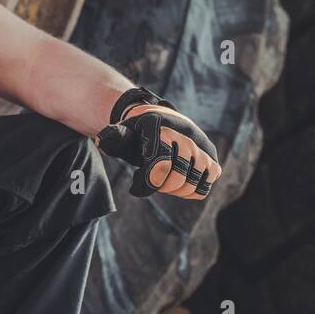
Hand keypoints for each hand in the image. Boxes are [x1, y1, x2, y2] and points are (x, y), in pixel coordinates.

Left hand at [97, 104, 221, 199]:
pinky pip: (207, 183)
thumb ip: (112, 139)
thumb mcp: (122, 135)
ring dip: (177, 190)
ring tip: (164, 182)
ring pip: (194, 180)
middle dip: (161, 186)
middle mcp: (183, 131)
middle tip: (151, 181)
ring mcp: (200, 143)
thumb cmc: (137, 135)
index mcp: (157, 124)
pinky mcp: (211, 156)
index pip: (159, 161)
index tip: (136, 182)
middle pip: (177, 175)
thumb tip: (102, 141)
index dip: (148, 181)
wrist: (160, 123)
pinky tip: (179, 183)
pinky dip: (192, 190)